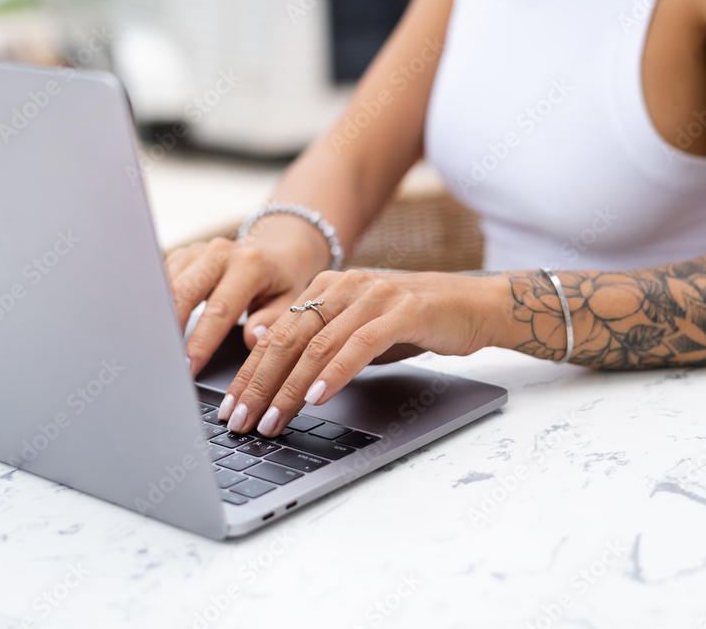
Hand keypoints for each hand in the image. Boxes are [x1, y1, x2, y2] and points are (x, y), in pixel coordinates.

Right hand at [165, 234, 316, 374]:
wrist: (276, 250)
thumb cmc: (281, 283)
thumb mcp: (289, 302)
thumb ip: (272, 321)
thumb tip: (251, 337)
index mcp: (250, 265)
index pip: (219, 309)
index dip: (201, 341)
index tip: (189, 367)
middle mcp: (221, 253)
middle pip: (183, 293)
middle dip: (169, 330)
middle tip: (163, 363)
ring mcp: (198, 252)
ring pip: (166, 285)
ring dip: (157, 318)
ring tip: (152, 349)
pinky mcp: (183, 255)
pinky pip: (161, 281)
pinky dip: (155, 306)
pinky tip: (153, 330)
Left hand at [216, 269, 499, 435]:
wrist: (475, 305)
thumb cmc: (417, 323)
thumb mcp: (360, 333)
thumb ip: (323, 344)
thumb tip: (278, 374)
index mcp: (328, 287)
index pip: (276, 334)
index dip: (249, 373)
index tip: (230, 408)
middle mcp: (346, 285)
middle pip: (288, 338)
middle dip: (258, 384)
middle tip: (240, 421)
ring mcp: (375, 295)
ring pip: (319, 343)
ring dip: (290, 388)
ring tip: (272, 420)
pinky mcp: (404, 310)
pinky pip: (361, 343)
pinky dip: (336, 371)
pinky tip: (318, 397)